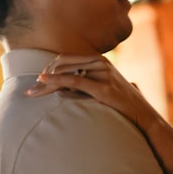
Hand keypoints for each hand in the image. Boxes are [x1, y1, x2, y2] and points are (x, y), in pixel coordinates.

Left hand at [27, 54, 155, 129]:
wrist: (141, 114)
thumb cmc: (121, 103)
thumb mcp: (104, 87)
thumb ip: (87, 82)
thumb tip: (64, 88)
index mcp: (99, 60)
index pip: (66, 59)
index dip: (49, 69)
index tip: (38, 82)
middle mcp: (100, 63)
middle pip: (62, 64)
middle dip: (44, 75)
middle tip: (31, 89)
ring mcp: (102, 74)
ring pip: (65, 72)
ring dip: (45, 82)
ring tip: (31, 92)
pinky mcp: (102, 88)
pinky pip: (74, 81)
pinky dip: (56, 81)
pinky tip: (43, 82)